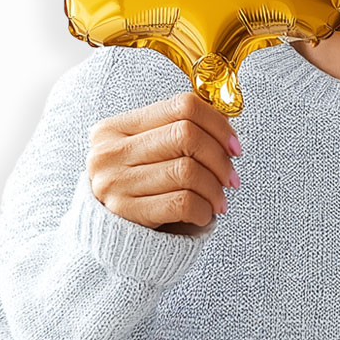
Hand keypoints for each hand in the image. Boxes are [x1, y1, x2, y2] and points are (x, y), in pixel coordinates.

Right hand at [87, 93, 240, 235]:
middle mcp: (111, 151)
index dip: (218, 123)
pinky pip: (182, 203)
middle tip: (231, 177)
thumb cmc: (138, 187)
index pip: (182, 106)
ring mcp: (115, 182)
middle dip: (220, 158)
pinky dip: (204, 209)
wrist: (106, 234)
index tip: (233, 146)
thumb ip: (178, 132)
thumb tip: (225, 124)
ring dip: (214, 188)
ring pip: (187, 170)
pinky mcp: (126, 213)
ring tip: (218, 199)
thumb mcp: (146, 153)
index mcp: (117, 127)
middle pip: (186, 135)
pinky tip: (204, 214)